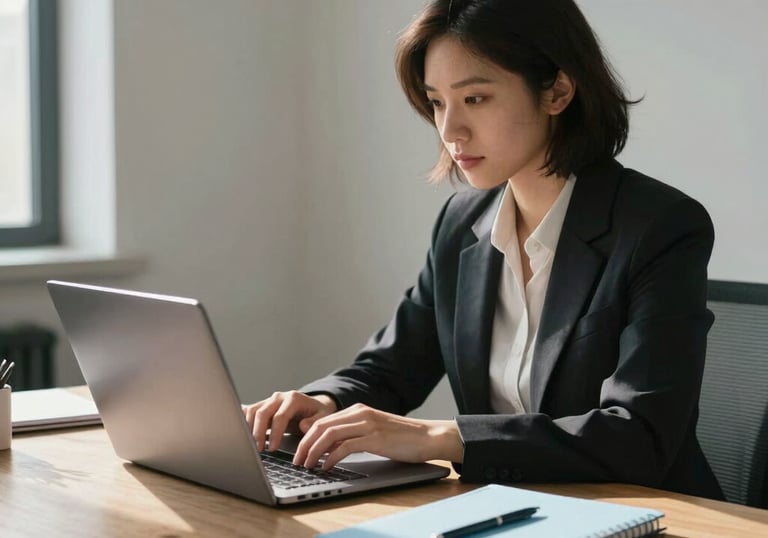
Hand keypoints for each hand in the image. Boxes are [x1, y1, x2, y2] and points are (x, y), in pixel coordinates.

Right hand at [242, 391, 336, 451]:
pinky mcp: (263, 405)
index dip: (275, 433)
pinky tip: (238, 429)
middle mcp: (279, 397)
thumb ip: (314, 422)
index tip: (273, 448)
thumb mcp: (322, 417)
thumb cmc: (317, 413)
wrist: (313, 406)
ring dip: (249, 428)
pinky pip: (250, 410)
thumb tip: (303, 426)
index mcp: (293, 399)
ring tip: (251, 445)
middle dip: (258, 432)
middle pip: (263, 412)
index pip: (280, 416)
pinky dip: (243, 419)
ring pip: (253, 411)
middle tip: (258, 450)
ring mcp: (269, 400)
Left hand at [291, 403, 463, 469]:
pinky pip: (345, 446)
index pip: (323, 421)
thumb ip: (351, 434)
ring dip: (314, 452)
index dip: (307, 437)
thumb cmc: (402, 438)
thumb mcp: (372, 432)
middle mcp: (360, 413)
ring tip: (307, 466)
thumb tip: (326, 446)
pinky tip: (327, 467)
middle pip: (321, 426)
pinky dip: (331, 458)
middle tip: (297, 461)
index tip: (298, 452)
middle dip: (305, 445)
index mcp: (358, 410)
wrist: (429, 436)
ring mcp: (367, 424)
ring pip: (329, 435)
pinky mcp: (375, 438)